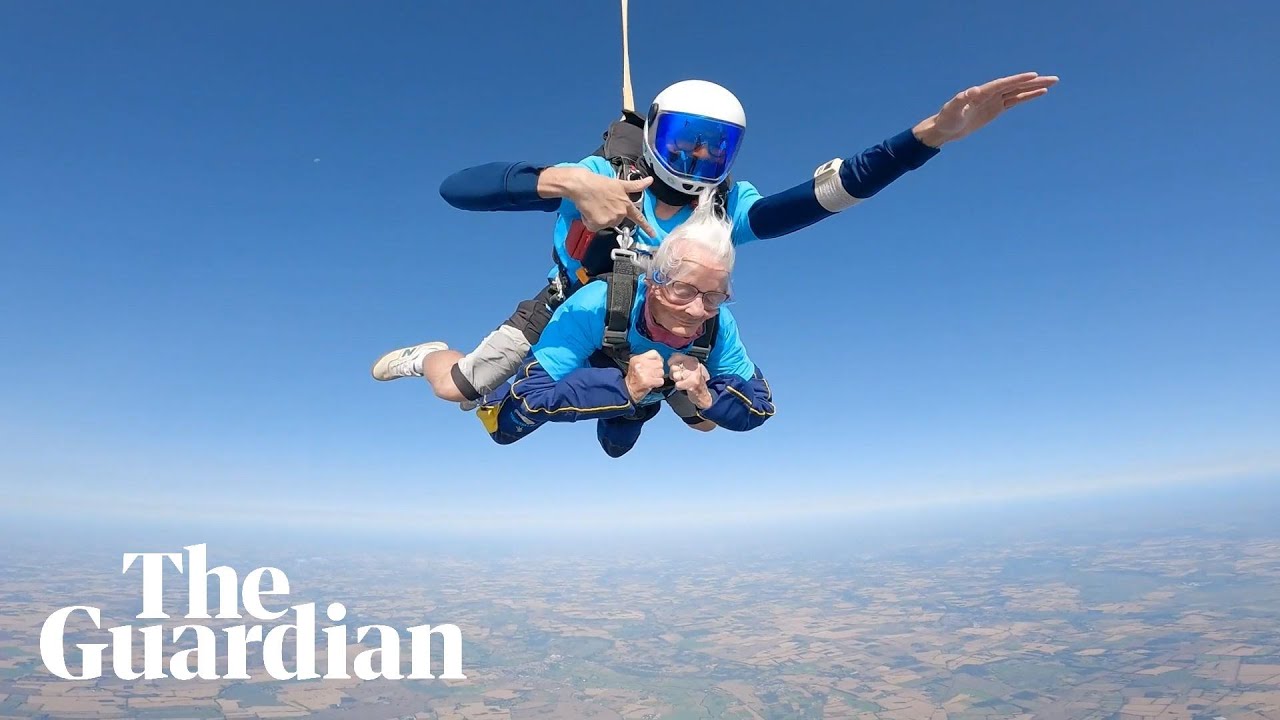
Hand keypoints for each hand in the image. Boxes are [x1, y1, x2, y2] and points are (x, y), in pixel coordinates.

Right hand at [566, 172, 656, 235]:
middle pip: (615, 221)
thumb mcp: (620, 183)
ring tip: (594, 205)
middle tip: (600, 203)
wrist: (583, 185)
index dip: (646, 226)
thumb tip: (650, 180)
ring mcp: (610, 219)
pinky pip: (593, 226)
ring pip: (603, 224)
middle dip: (607, 215)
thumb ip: (635, 186)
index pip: (638, 217)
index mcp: (626, 204)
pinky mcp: (600, 223)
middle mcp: (620, 213)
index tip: (652, 234)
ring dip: (597, 218)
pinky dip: (589, 220)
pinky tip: (588, 210)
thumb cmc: (598, 183)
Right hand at [624, 350, 665, 402]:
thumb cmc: (634, 378)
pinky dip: (658, 383)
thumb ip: (647, 360)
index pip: (654, 353)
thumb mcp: (637, 364)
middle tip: (652, 374)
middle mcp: (639, 364)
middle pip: (659, 363)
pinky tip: (652, 384)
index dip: (658, 359)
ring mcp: (643, 373)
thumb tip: (660, 359)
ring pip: (661, 372)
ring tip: (652, 379)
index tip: (656, 364)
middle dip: (658, 369)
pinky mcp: (646, 382)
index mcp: (637, 358)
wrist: (627, 390)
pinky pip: (660, 381)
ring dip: (658, 377)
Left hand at [669, 353, 712, 409]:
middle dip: (673, 373)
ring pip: (675, 375)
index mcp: (693, 360)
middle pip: (674, 366)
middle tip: (680, 377)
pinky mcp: (693, 384)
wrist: (703, 394)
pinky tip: (684, 387)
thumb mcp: (689, 368)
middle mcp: (694, 366)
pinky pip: (678, 384)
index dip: (671, 361)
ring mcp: (694, 375)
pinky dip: (679, 387)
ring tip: (683, 381)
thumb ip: (680, 363)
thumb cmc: (695, 381)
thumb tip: (670, 361)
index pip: (677, 356)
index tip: (670, 364)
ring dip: (677, 380)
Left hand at [913, 72, 1058, 146]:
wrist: (944, 128)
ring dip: (1035, 87)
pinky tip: (1040, 93)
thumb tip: (972, 90)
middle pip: (1015, 85)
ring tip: (1052, 83)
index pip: (1003, 84)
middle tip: (1054, 79)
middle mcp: (990, 93)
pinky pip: (1015, 100)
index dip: (1018, 80)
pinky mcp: (997, 108)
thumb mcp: (952, 110)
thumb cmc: (946, 119)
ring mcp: (995, 100)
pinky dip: (1027, 96)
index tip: (1034, 76)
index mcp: (982, 92)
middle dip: (1034, 82)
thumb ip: (962, 99)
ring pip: (1018, 91)